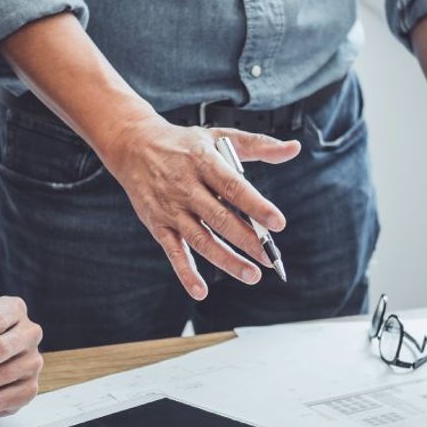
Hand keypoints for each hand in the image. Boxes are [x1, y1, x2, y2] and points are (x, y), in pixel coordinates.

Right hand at [102, 119, 300, 298]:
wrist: (133, 146)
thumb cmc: (183, 143)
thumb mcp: (219, 136)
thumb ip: (258, 145)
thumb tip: (293, 149)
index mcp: (204, 162)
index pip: (234, 187)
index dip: (256, 206)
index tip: (278, 223)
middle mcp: (186, 186)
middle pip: (220, 218)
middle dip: (247, 240)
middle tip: (269, 257)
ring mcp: (171, 208)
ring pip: (200, 239)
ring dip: (226, 260)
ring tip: (251, 275)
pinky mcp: (158, 225)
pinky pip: (173, 252)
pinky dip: (185, 272)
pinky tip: (200, 290)